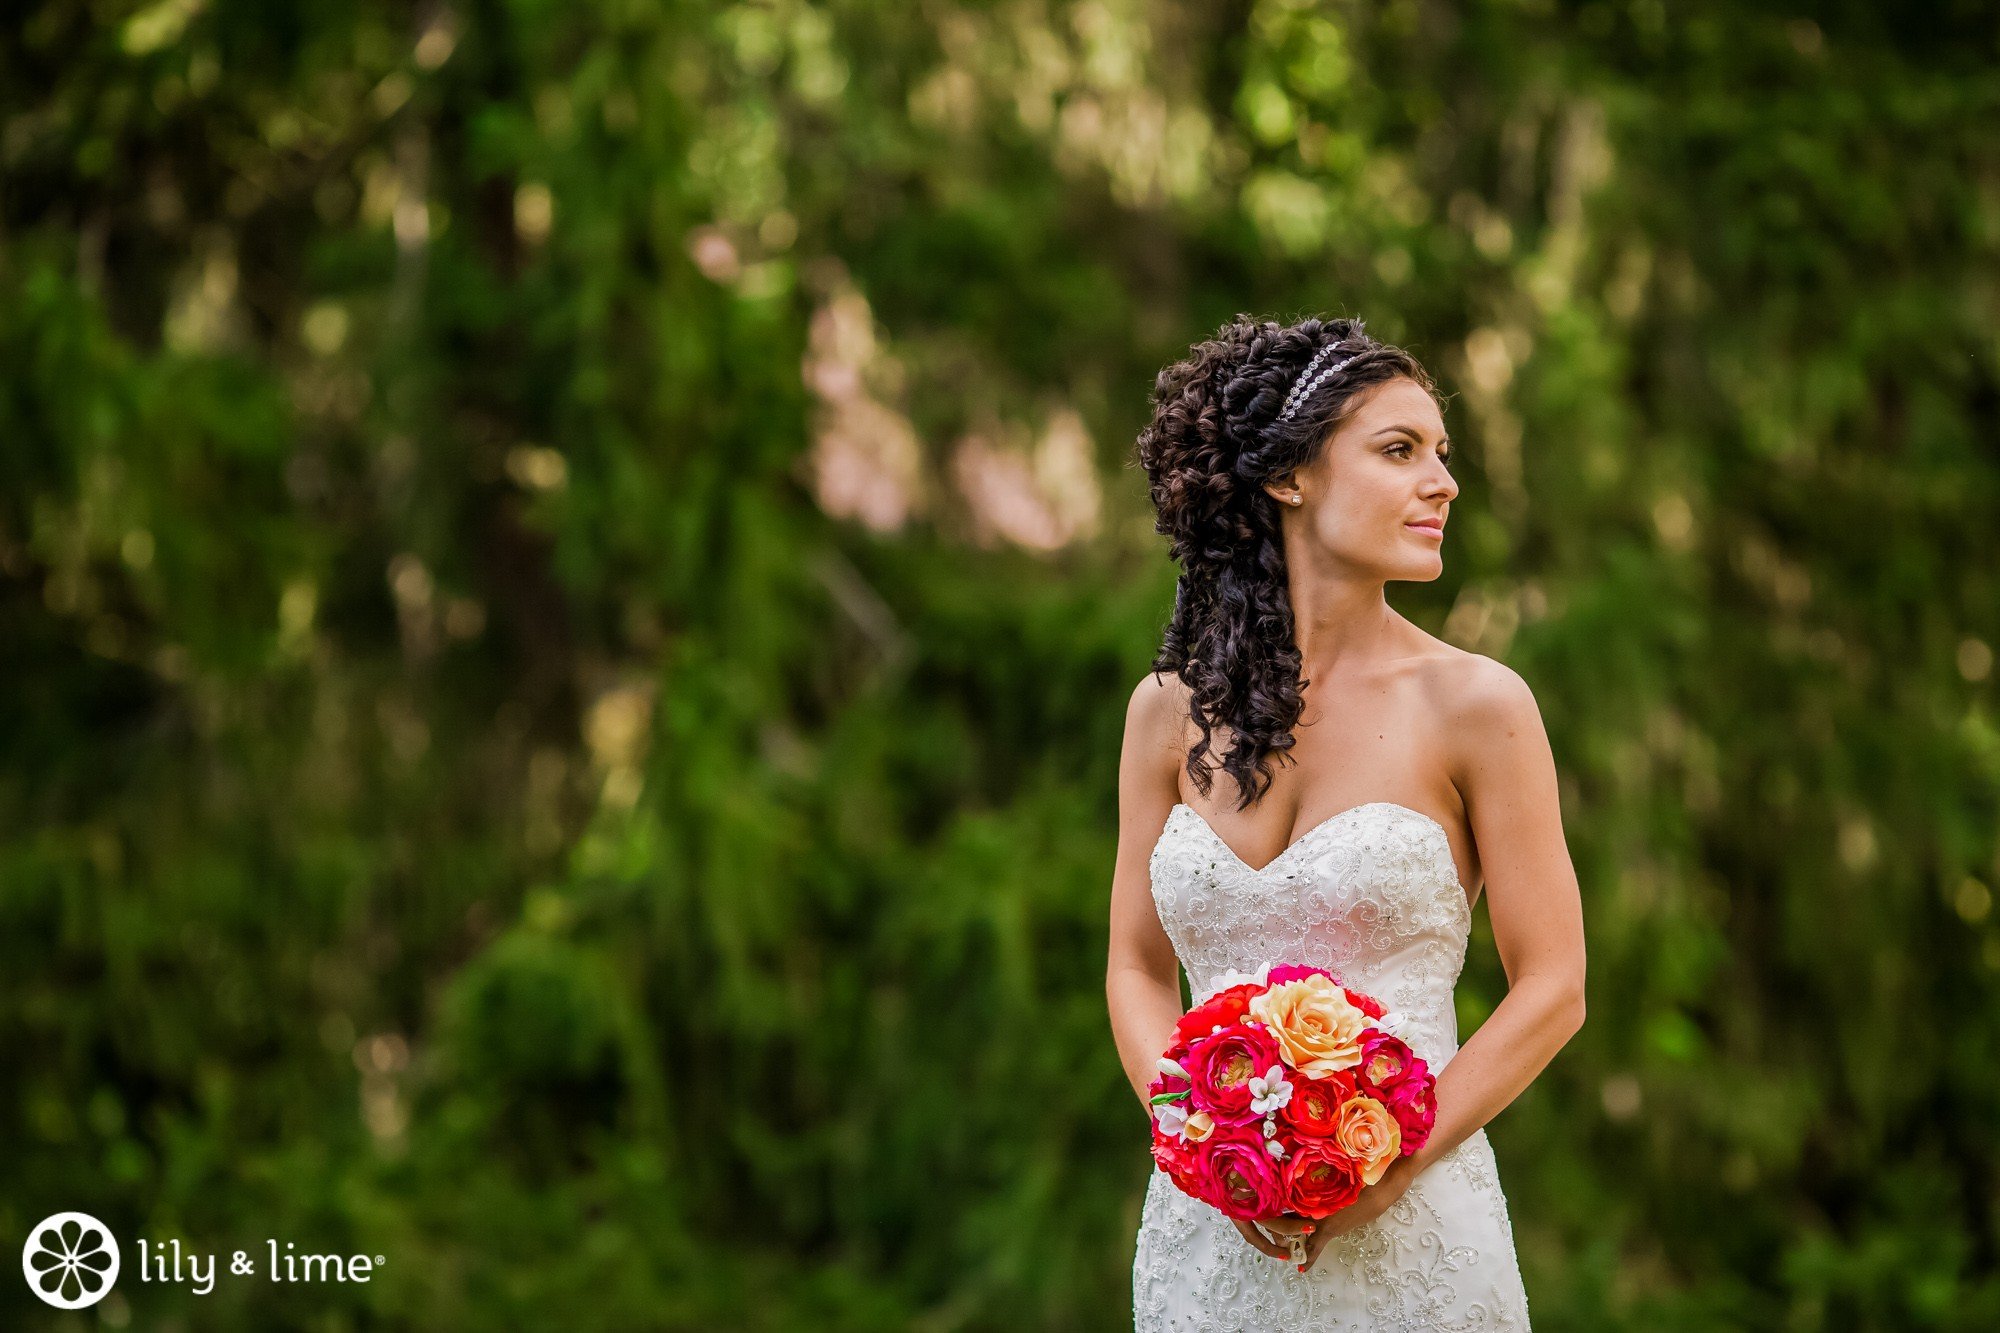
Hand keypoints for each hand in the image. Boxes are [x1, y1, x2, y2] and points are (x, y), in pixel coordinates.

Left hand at [1239, 1158, 1419, 1274]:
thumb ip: (1324, 1151)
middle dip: (1273, 1223)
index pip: (1284, 1198)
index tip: (1253, 1205)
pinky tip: (1301, 1269)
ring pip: (1299, 1232)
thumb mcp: (1338, 1158)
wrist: (1382, 1188)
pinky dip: (1309, 1256)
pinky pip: (1316, 1246)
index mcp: (1312, 1191)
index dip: (1268, 1203)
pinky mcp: (1332, 1230)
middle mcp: (1314, 1207)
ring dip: (1288, 1237)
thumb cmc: (1362, 1169)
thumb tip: (1319, 1133)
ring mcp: (1322, 1221)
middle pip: (1287, 1218)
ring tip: (1275, 1245)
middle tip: (1258, 1225)